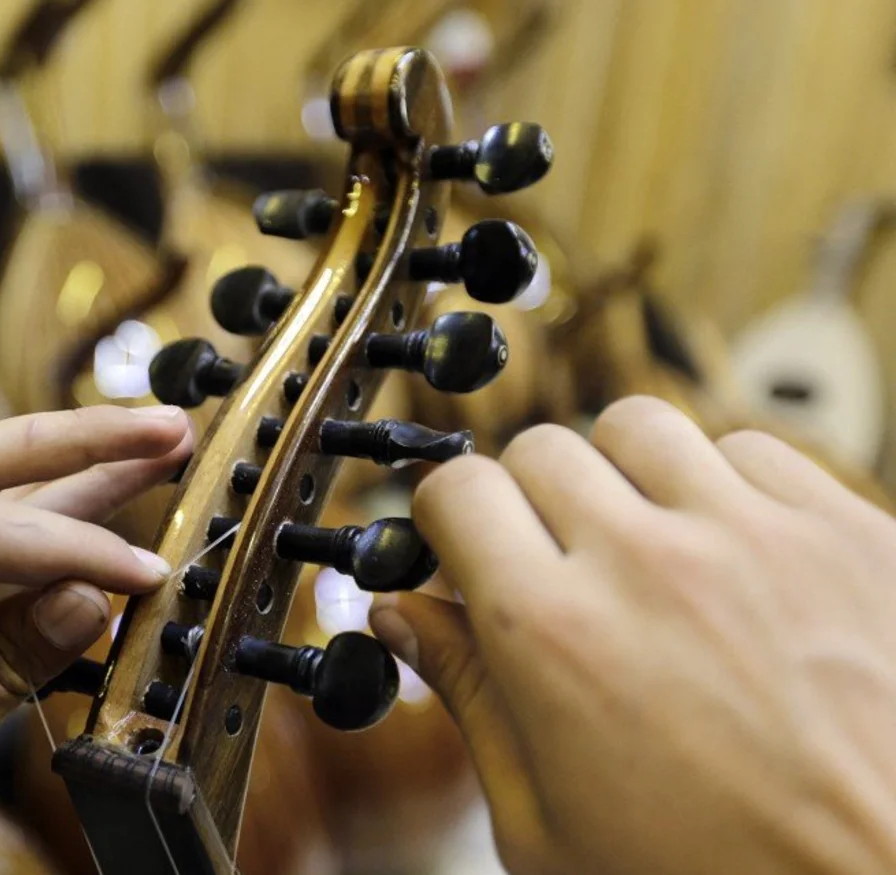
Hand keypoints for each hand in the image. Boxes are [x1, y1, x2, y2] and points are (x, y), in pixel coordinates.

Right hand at [372, 396, 895, 874]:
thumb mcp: (548, 827)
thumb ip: (469, 701)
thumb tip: (407, 619)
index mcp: (554, 638)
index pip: (456, 490)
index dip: (445, 515)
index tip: (460, 541)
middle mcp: (648, 564)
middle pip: (539, 447)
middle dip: (526, 500)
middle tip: (550, 562)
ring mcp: (755, 537)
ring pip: (640, 426)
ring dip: (621, 477)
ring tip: (642, 547)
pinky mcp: (847, 532)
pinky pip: (753, 450)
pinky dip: (724, 488)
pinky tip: (730, 557)